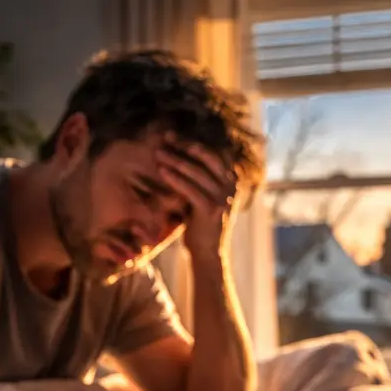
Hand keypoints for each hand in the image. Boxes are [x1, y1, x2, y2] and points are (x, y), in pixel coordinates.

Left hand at [156, 137, 238, 261]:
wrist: (207, 253)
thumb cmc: (200, 224)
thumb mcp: (204, 197)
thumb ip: (201, 180)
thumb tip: (182, 157)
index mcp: (231, 181)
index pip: (214, 153)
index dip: (193, 143)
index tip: (174, 137)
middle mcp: (231, 187)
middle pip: (208, 157)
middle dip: (186, 146)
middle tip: (166, 138)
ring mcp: (222, 199)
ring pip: (197, 172)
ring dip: (176, 160)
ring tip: (159, 153)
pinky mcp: (210, 210)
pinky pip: (190, 189)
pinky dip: (175, 179)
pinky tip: (162, 172)